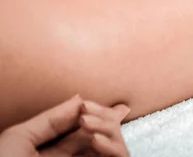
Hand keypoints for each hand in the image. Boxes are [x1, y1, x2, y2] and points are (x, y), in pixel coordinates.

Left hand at [0, 95, 129, 156]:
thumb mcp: (19, 140)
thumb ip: (50, 119)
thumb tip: (79, 99)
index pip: (82, 132)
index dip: (92, 114)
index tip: (87, 104)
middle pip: (105, 136)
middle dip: (102, 118)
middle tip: (88, 113)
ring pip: (117, 147)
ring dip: (108, 129)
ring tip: (87, 122)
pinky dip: (113, 148)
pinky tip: (96, 139)